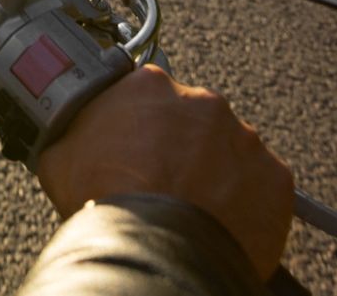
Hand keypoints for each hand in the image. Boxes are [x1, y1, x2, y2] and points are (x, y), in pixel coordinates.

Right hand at [36, 64, 292, 280]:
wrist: (156, 251)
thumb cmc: (107, 202)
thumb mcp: (60, 155)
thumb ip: (75, 130)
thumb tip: (67, 134)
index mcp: (150, 86)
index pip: (147, 93)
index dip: (139, 123)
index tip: (135, 145)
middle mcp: (203, 102)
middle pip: (194, 120)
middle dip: (181, 147)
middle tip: (162, 180)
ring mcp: (244, 139)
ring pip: (230, 151)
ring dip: (215, 172)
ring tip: (192, 206)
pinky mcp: (275, 177)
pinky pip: (262, 186)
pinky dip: (246, 202)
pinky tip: (220, 221)